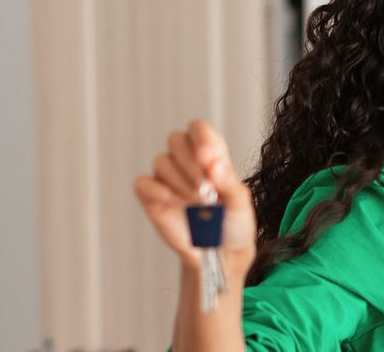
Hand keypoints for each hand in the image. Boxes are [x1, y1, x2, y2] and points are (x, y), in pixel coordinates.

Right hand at [133, 119, 255, 277]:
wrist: (221, 254)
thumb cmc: (233, 223)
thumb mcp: (240, 202)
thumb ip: (228, 181)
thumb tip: (214, 165)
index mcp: (210, 155)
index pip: (198, 129)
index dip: (201, 137)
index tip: (209, 157)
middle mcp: (186, 162)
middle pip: (176, 140)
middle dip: (191, 163)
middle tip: (207, 189)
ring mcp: (167, 179)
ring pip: (161, 161)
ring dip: (180, 181)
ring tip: (198, 203)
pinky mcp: (151, 198)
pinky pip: (143, 183)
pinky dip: (156, 190)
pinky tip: (172, 202)